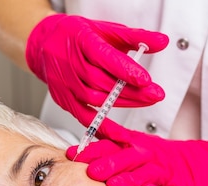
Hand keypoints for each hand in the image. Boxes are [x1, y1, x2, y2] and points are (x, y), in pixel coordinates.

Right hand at [26, 14, 168, 137]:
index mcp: (80, 39)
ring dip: (122, 103)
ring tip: (145, 102)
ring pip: (94, 99)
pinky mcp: (63, 99)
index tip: (145, 79)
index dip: (124, 69)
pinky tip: (118, 134)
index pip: (103, 56)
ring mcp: (64, 84)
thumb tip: (162, 42)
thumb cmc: (78, 36)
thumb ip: (136, 37)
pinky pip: (83, 117)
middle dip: (131, 90)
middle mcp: (69, 63)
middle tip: (155, 95)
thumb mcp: (106, 30)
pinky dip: (101, 127)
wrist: (46, 44)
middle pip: (101, 81)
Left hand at [66, 131, 207, 185]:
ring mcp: (167, 173)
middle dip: (107, 162)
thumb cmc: (168, 162)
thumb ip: (115, 146)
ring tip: (114, 183)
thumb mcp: (140, 148)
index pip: (112, 144)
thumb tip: (86, 142)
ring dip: (129, 178)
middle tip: (89, 170)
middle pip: (126, 157)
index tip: (71, 153)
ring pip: (146, 174)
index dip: (92, 148)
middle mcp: (151, 156)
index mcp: (139, 147)